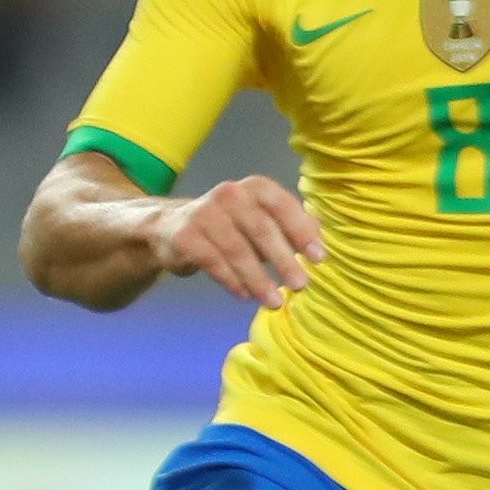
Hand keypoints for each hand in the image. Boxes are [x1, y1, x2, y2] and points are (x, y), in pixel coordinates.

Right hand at [151, 176, 324, 307]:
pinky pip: (213, 262)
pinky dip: (231, 281)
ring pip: (237, 249)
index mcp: (254, 187)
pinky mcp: (184, 236)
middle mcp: (229, 194)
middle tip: (300, 285)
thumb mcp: (260, 220)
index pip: (282, 205)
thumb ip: (289, 227)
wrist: (170, 227)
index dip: (301, 231)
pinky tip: (245, 295)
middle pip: (260, 229)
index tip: (318, 258)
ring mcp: (203, 214)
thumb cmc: (230, 226)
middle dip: (283, 260)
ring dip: (258, 278)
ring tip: (273, 301)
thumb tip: (319, 243)